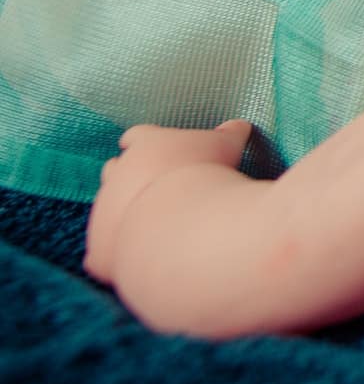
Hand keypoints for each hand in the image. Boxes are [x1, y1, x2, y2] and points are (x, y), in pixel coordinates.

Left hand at [83, 119, 251, 283]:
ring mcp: (105, 211)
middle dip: (127, 175)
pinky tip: (133, 258)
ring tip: (147, 220)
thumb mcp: (226, 146)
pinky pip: (102, 252)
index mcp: (146, 146)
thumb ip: (230, 133)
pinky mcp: (102, 248)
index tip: (138, 142)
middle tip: (147, 182)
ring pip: (107, 208)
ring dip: (123, 213)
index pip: (137, 136)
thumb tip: (241, 126)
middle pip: (114, 169)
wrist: (178, 221)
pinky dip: (116, 252)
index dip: (140, 140)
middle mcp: (118, 175)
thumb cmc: (205, 175)